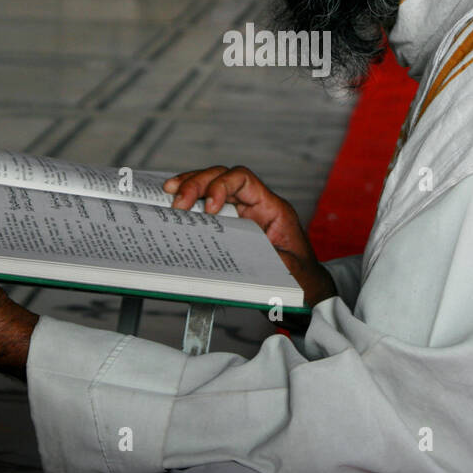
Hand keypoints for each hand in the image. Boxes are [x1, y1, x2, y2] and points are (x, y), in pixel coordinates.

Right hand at [163, 167, 336, 307]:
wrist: (304, 295)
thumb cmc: (301, 282)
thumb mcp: (291, 272)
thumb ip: (273, 260)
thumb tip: (248, 253)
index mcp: (272, 209)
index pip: (244, 179)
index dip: (222, 185)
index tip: (210, 208)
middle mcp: (255, 207)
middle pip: (222, 178)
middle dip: (198, 184)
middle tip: (177, 202)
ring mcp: (241, 216)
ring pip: (212, 188)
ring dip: (189, 188)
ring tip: (168, 194)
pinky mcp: (230, 229)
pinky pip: (208, 209)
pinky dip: (191, 206)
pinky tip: (172, 209)